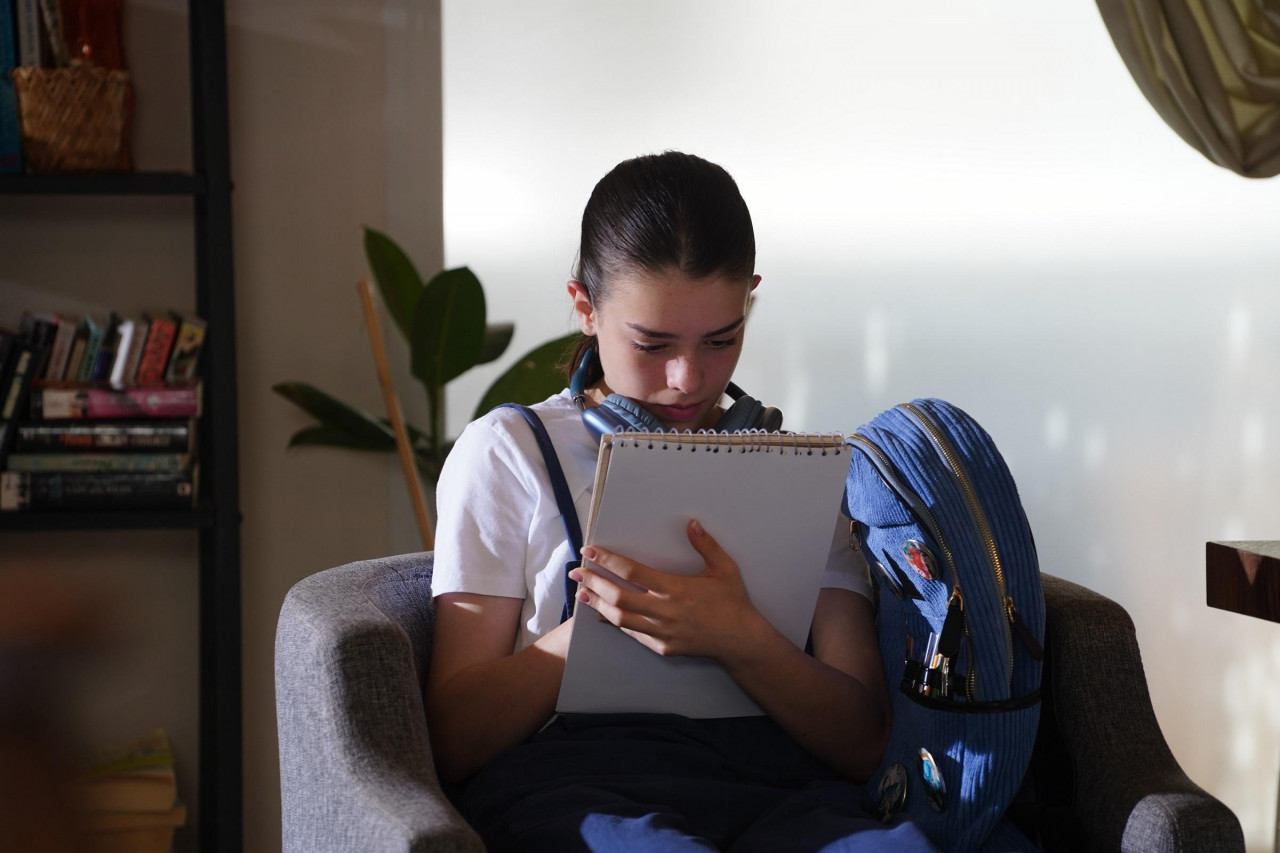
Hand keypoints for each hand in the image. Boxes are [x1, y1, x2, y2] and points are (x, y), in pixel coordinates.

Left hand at [568, 520, 769, 662]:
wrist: (740, 641)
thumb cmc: (733, 602)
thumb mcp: (725, 569)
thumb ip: (707, 545)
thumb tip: (692, 523)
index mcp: (676, 589)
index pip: (633, 572)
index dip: (608, 561)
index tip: (591, 551)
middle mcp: (665, 611)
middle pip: (618, 596)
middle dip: (593, 582)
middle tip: (576, 571)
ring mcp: (662, 632)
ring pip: (620, 618)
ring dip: (597, 604)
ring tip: (581, 592)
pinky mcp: (662, 646)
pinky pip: (632, 634)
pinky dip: (614, 623)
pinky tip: (602, 615)